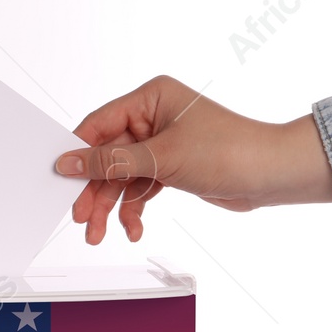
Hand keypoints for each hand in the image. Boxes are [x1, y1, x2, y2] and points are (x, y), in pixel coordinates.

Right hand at [54, 75, 331, 242]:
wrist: (270, 175)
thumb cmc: (228, 151)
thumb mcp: (161, 157)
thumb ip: (112, 161)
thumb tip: (70, 162)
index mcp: (150, 98)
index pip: (100, 124)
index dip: (79, 153)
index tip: (60, 178)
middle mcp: (153, 117)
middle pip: (107, 156)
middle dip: (95, 190)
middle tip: (81, 218)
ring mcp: (161, 144)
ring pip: (121, 177)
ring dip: (110, 206)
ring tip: (98, 233)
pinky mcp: (170, 168)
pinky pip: (140, 189)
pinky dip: (134, 209)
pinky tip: (133, 228)